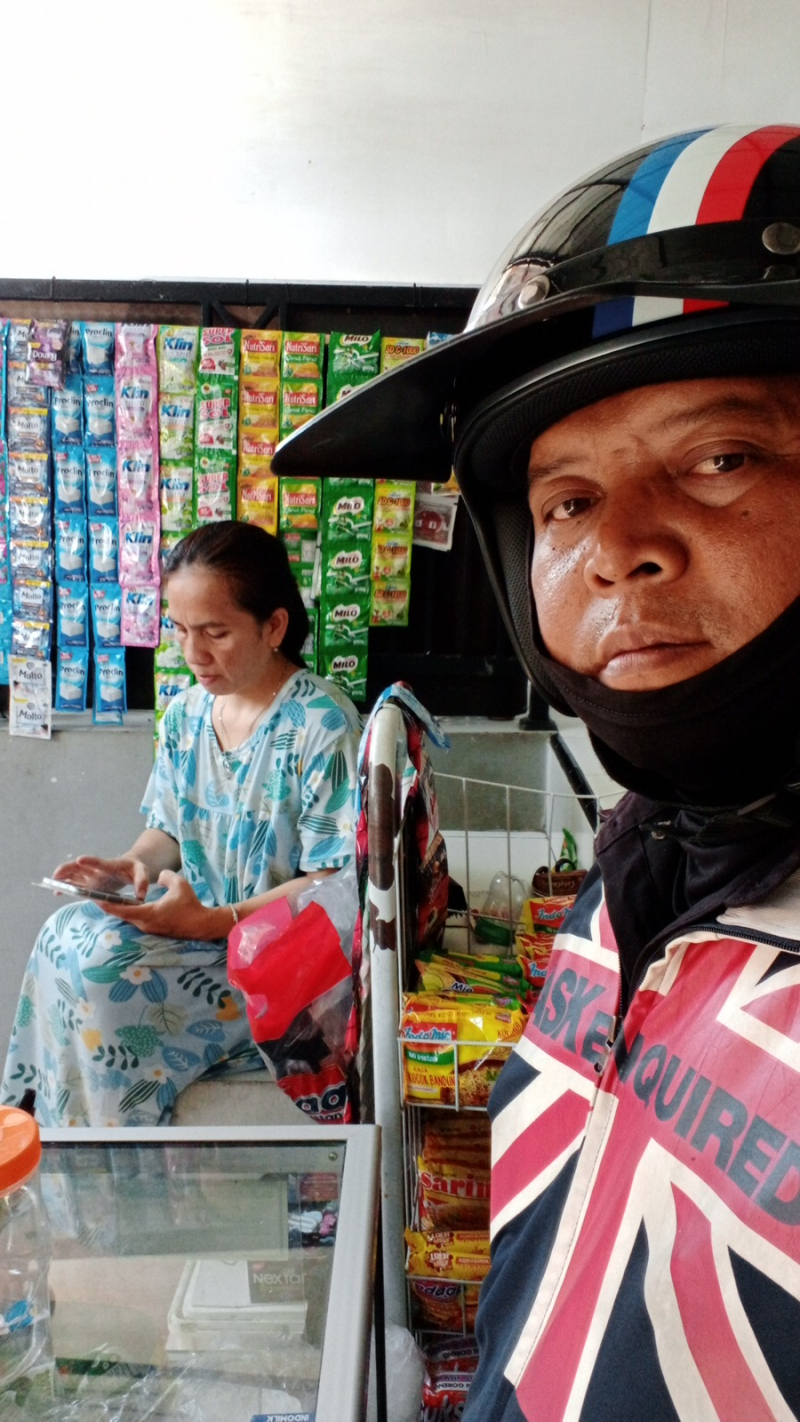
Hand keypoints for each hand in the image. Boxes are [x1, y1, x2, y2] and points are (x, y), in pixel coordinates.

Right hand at [52, 855, 149, 901]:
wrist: (131, 868)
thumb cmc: (136, 868)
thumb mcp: (143, 872)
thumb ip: (142, 882)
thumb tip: (141, 895)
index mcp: (111, 865)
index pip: (100, 862)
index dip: (90, 861)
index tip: (79, 859)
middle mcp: (97, 869)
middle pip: (79, 867)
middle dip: (67, 869)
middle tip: (56, 875)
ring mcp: (91, 875)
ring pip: (73, 874)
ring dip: (62, 877)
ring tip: (52, 883)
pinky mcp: (89, 882)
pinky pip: (75, 884)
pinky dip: (66, 887)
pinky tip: (56, 892)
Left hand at [102, 870, 223, 940]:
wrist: (201, 925)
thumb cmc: (190, 906)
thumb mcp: (179, 885)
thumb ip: (166, 876)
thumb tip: (160, 875)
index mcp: (147, 913)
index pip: (121, 909)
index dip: (106, 904)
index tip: (94, 898)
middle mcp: (145, 923)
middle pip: (121, 915)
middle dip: (109, 906)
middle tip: (96, 897)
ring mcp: (149, 928)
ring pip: (129, 918)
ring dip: (119, 910)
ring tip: (108, 900)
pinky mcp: (154, 929)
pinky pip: (137, 920)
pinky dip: (129, 913)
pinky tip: (128, 906)